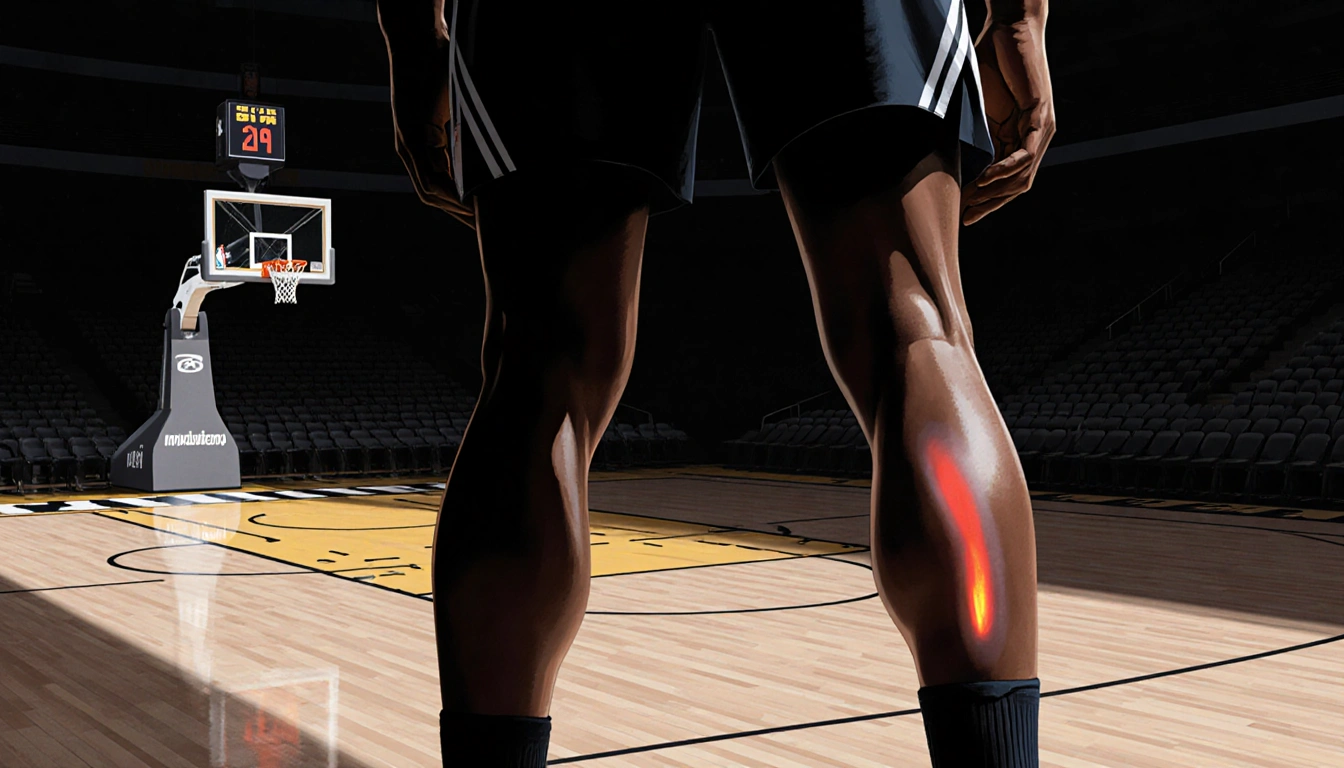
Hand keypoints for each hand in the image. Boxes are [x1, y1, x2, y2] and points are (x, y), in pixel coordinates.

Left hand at [379, 5, 473, 227]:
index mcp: (426, 146)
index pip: (444, 186)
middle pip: (434, 197)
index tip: (483, 219)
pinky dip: (444, 190)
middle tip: (481, 233)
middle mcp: (412, 151)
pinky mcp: (407, 137)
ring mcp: (407, 145)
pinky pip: (425, 174)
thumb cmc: (441, 71)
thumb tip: (497, 143)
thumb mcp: (459, 108)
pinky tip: (463, 200)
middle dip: (458, 216)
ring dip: (452, 209)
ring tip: (476, 222)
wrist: (418, 46)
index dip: (462, 205)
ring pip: (429, 191)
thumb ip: (469, 130)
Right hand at [962, 12, 1054, 225]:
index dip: (986, 201)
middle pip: (1016, 186)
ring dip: (996, 192)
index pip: (1006, 182)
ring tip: (973, 201)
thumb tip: (955, 166)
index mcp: (1019, 139)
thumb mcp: (980, 111)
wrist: (1008, 32)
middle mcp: (1035, 139)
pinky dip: (1006, 169)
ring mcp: (1041, 129)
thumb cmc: (991, 65)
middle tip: (968, 218)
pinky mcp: (1041, 116)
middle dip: (991, 205)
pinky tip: (987, 178)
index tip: (964, 215)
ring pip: (1022, 175)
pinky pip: (1026, 154)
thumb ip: (977, 138)